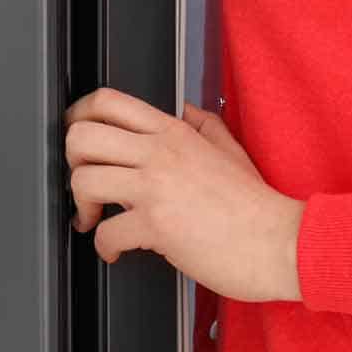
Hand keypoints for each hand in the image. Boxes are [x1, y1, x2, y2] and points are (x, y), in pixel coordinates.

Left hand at [64, 87, 304, 302]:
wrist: (279, 241)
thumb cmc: (256, 205)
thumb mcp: (230, 149)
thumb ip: (203, 124)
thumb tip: (184, 110)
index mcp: (174, 131)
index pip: (109, 101)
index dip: (79, 115)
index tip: (76, 134)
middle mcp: (160, 152)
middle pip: (82, 135)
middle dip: (72, 162)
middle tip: (84, 181)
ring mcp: (156, 187)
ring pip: (83, 180)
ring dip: (80, 205)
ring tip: (94, 217)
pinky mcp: (156, 226)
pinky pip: (105, 232)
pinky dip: (104, 246)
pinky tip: (116, 249)